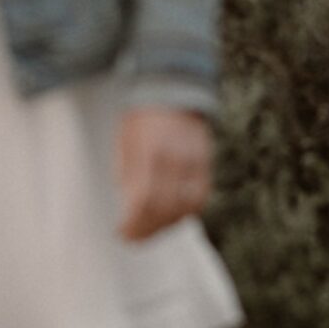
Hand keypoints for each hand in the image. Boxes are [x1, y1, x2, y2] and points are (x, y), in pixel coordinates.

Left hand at [116, 105, 213, 241]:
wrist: (170, 89)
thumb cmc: (141, 118)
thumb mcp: (124, 143)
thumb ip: (128, 174)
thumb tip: (129, 208)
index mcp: (149, 151)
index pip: (144, 200)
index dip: (133, 224)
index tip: (122, 233)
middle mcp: (175, 157)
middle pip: (165, 208)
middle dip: (148, 229)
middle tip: (135, 238)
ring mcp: (194, 159)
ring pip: (186, 205)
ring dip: (168, 224)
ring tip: (152, 229)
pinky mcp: (205, 160)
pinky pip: (201, 194)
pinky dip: (188, 210)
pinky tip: (173, 214)